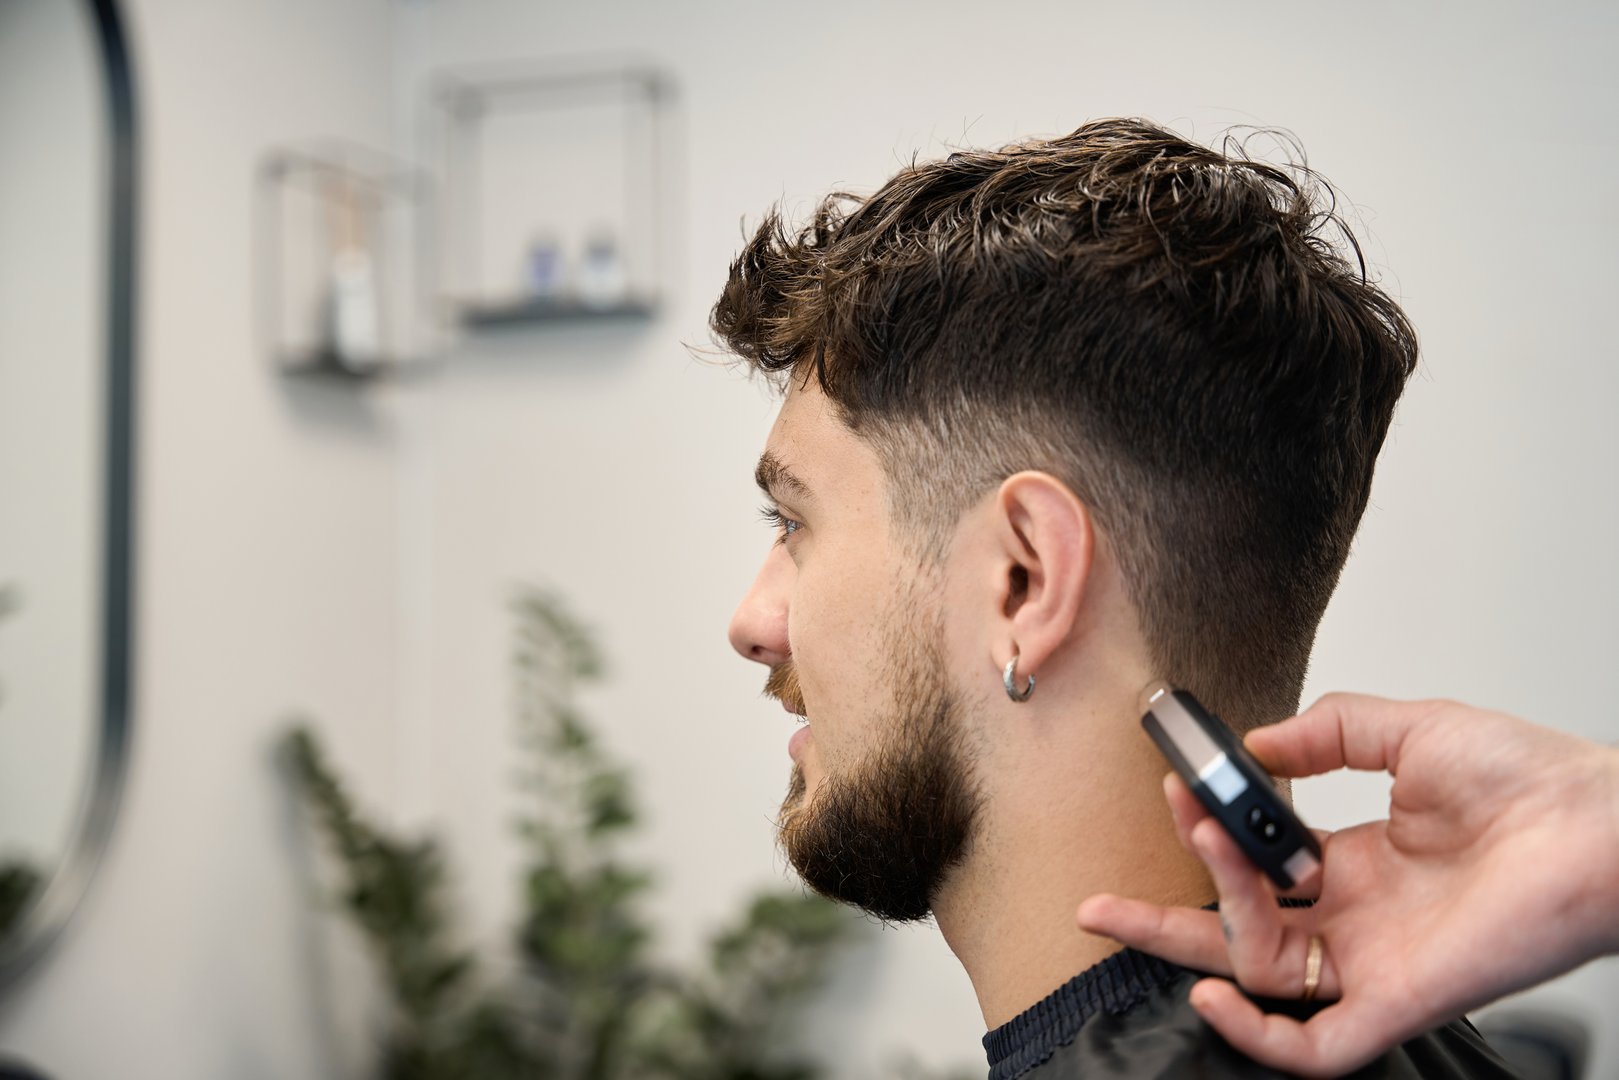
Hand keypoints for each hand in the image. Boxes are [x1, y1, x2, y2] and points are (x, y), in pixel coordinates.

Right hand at [1077, 693, 1618, 1077]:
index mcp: (1360, 861)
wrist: (1599, 823)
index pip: (1259, 868)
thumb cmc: (1533, 779)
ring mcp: (1375, 961)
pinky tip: (1213, 993)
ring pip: (1263, 972)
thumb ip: (1329, 731)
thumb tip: (1258, 743)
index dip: (1210, 837)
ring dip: (1211, 919)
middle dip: (1159, 922)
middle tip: (1099, 903)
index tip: (1178, 794)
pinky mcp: (1399, 998)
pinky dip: (1257, 1034)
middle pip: (1237, 933)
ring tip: (1204, 846)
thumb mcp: (1410, 729)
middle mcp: (1359, 917)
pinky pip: (1315, 1045)